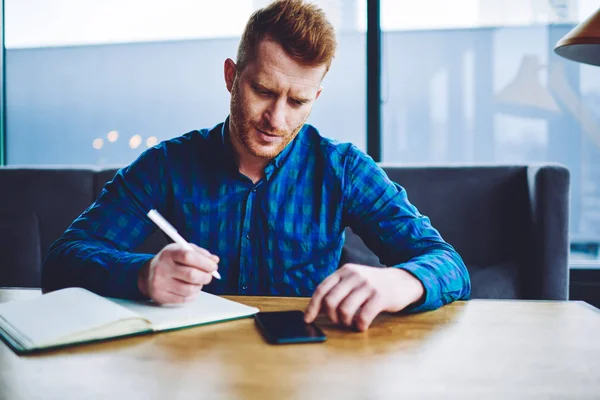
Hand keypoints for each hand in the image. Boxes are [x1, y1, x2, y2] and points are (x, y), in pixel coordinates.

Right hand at [138, 243, 218, 303]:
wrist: (147, 274)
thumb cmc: (171, 261)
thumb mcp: (183, 250)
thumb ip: (200, 253)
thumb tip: (215, 260)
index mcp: (169, 253)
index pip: (189, 256)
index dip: (205, 262)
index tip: (213, 266)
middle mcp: (162, 267)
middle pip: (191, 275)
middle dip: (206, 277)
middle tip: (208, 276)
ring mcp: (160, 283)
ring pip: (190, 289)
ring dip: (199, 286)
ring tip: (197, 282)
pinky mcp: (160, 296)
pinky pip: (184, 299)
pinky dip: (192, 295)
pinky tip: (190, 289)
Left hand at [304, 264, 423, 330]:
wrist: (402, 281)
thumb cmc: (373, 285)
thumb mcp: (354, 280)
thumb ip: (337, 290)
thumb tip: (316, 309)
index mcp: (344, 271)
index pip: (321, 289)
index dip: (312, 306)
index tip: (307, 319)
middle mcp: (354, 276)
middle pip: (330, 302)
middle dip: (331, 317)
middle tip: (339, 321)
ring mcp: (367, 285)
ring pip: (344, 310)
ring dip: (345, 323)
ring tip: (351, 323)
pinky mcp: (380, 296)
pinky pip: (362, 317)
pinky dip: (359, 326)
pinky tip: (362, 325)